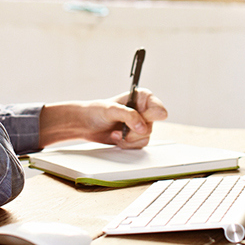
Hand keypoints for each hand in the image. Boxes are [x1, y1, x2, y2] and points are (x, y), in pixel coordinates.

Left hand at [38, 88, 167, 149]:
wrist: (85, 125)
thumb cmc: (96, 111)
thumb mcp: (111, 109)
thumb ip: (128, 115)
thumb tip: (142, 127)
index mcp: (142, 98)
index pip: (159, 109)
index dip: (150, 117)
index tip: (138, 119)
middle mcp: (144, 111)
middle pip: (151, 127)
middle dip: (134, 131)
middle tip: (121, 128)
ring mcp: (140, 125)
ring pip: (145, 138)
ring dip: (128, 139)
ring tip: (115, 133)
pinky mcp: (135, 137)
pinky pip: (139, 146)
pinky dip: (126, 144)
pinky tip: (116, 137)